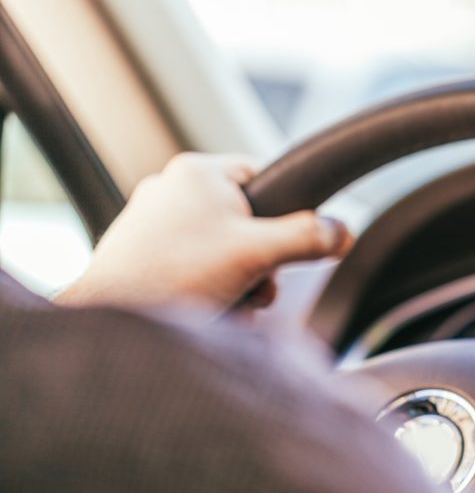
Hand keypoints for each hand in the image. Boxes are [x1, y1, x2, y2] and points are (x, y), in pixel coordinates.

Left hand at [57, 153, 353, 314]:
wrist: (113, 319)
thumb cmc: (175, 276)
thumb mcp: (259, 254)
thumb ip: (308, 238)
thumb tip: (343, 233)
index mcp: (197, 172)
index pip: (261, 176)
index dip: (284, 212)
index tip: (286, 244)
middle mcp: (169, 189)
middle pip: (243, 220)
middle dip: (259, 260)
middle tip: (256, 284)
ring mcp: (150, 223)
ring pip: (219, 248)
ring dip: (236, 280)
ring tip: (228, 302)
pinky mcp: (138, 255)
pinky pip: (192, 267)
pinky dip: (207, 289)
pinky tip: (206, 310)